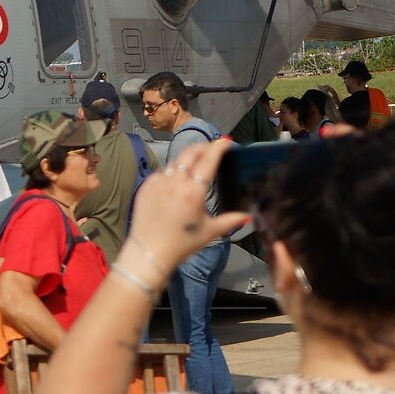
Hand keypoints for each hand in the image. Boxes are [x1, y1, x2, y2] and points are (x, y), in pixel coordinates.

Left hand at [122, 136, 246, 277]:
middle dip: (203, 146)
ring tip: (196, 164)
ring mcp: (158, 182)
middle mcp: (175, 182)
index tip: (226, 141)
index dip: (218, 147)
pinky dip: (172, 173)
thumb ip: (231, 220)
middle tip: (212, 147)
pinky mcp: (146, 186)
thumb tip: (248, 215)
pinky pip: (162, 173)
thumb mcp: (210, 232)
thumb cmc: (182, 244)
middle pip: (190, 153)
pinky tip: (177, 181)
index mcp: (193, 191)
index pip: (208, 160)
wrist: (149, 252)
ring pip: (175, 162)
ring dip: (187, 160)